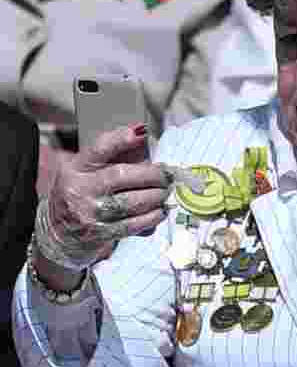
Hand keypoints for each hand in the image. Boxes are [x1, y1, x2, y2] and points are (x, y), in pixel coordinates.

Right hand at [40, 124, 172, 268]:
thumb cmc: (82, 194)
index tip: (137, 133)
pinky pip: (134, 224)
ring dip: (157, 196)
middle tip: (167, 175)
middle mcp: (81, 189)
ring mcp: (91, 213)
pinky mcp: (101, 233)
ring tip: (165, 192)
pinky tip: (160, 211)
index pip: (98, 150)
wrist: (59, 232)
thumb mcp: (87, 171)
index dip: (118, 140)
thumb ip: (114, 154)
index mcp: (77, 168)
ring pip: (133, 201)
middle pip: (122, 175)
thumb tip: (144, 136)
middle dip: (152, 175)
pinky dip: (153, 217)